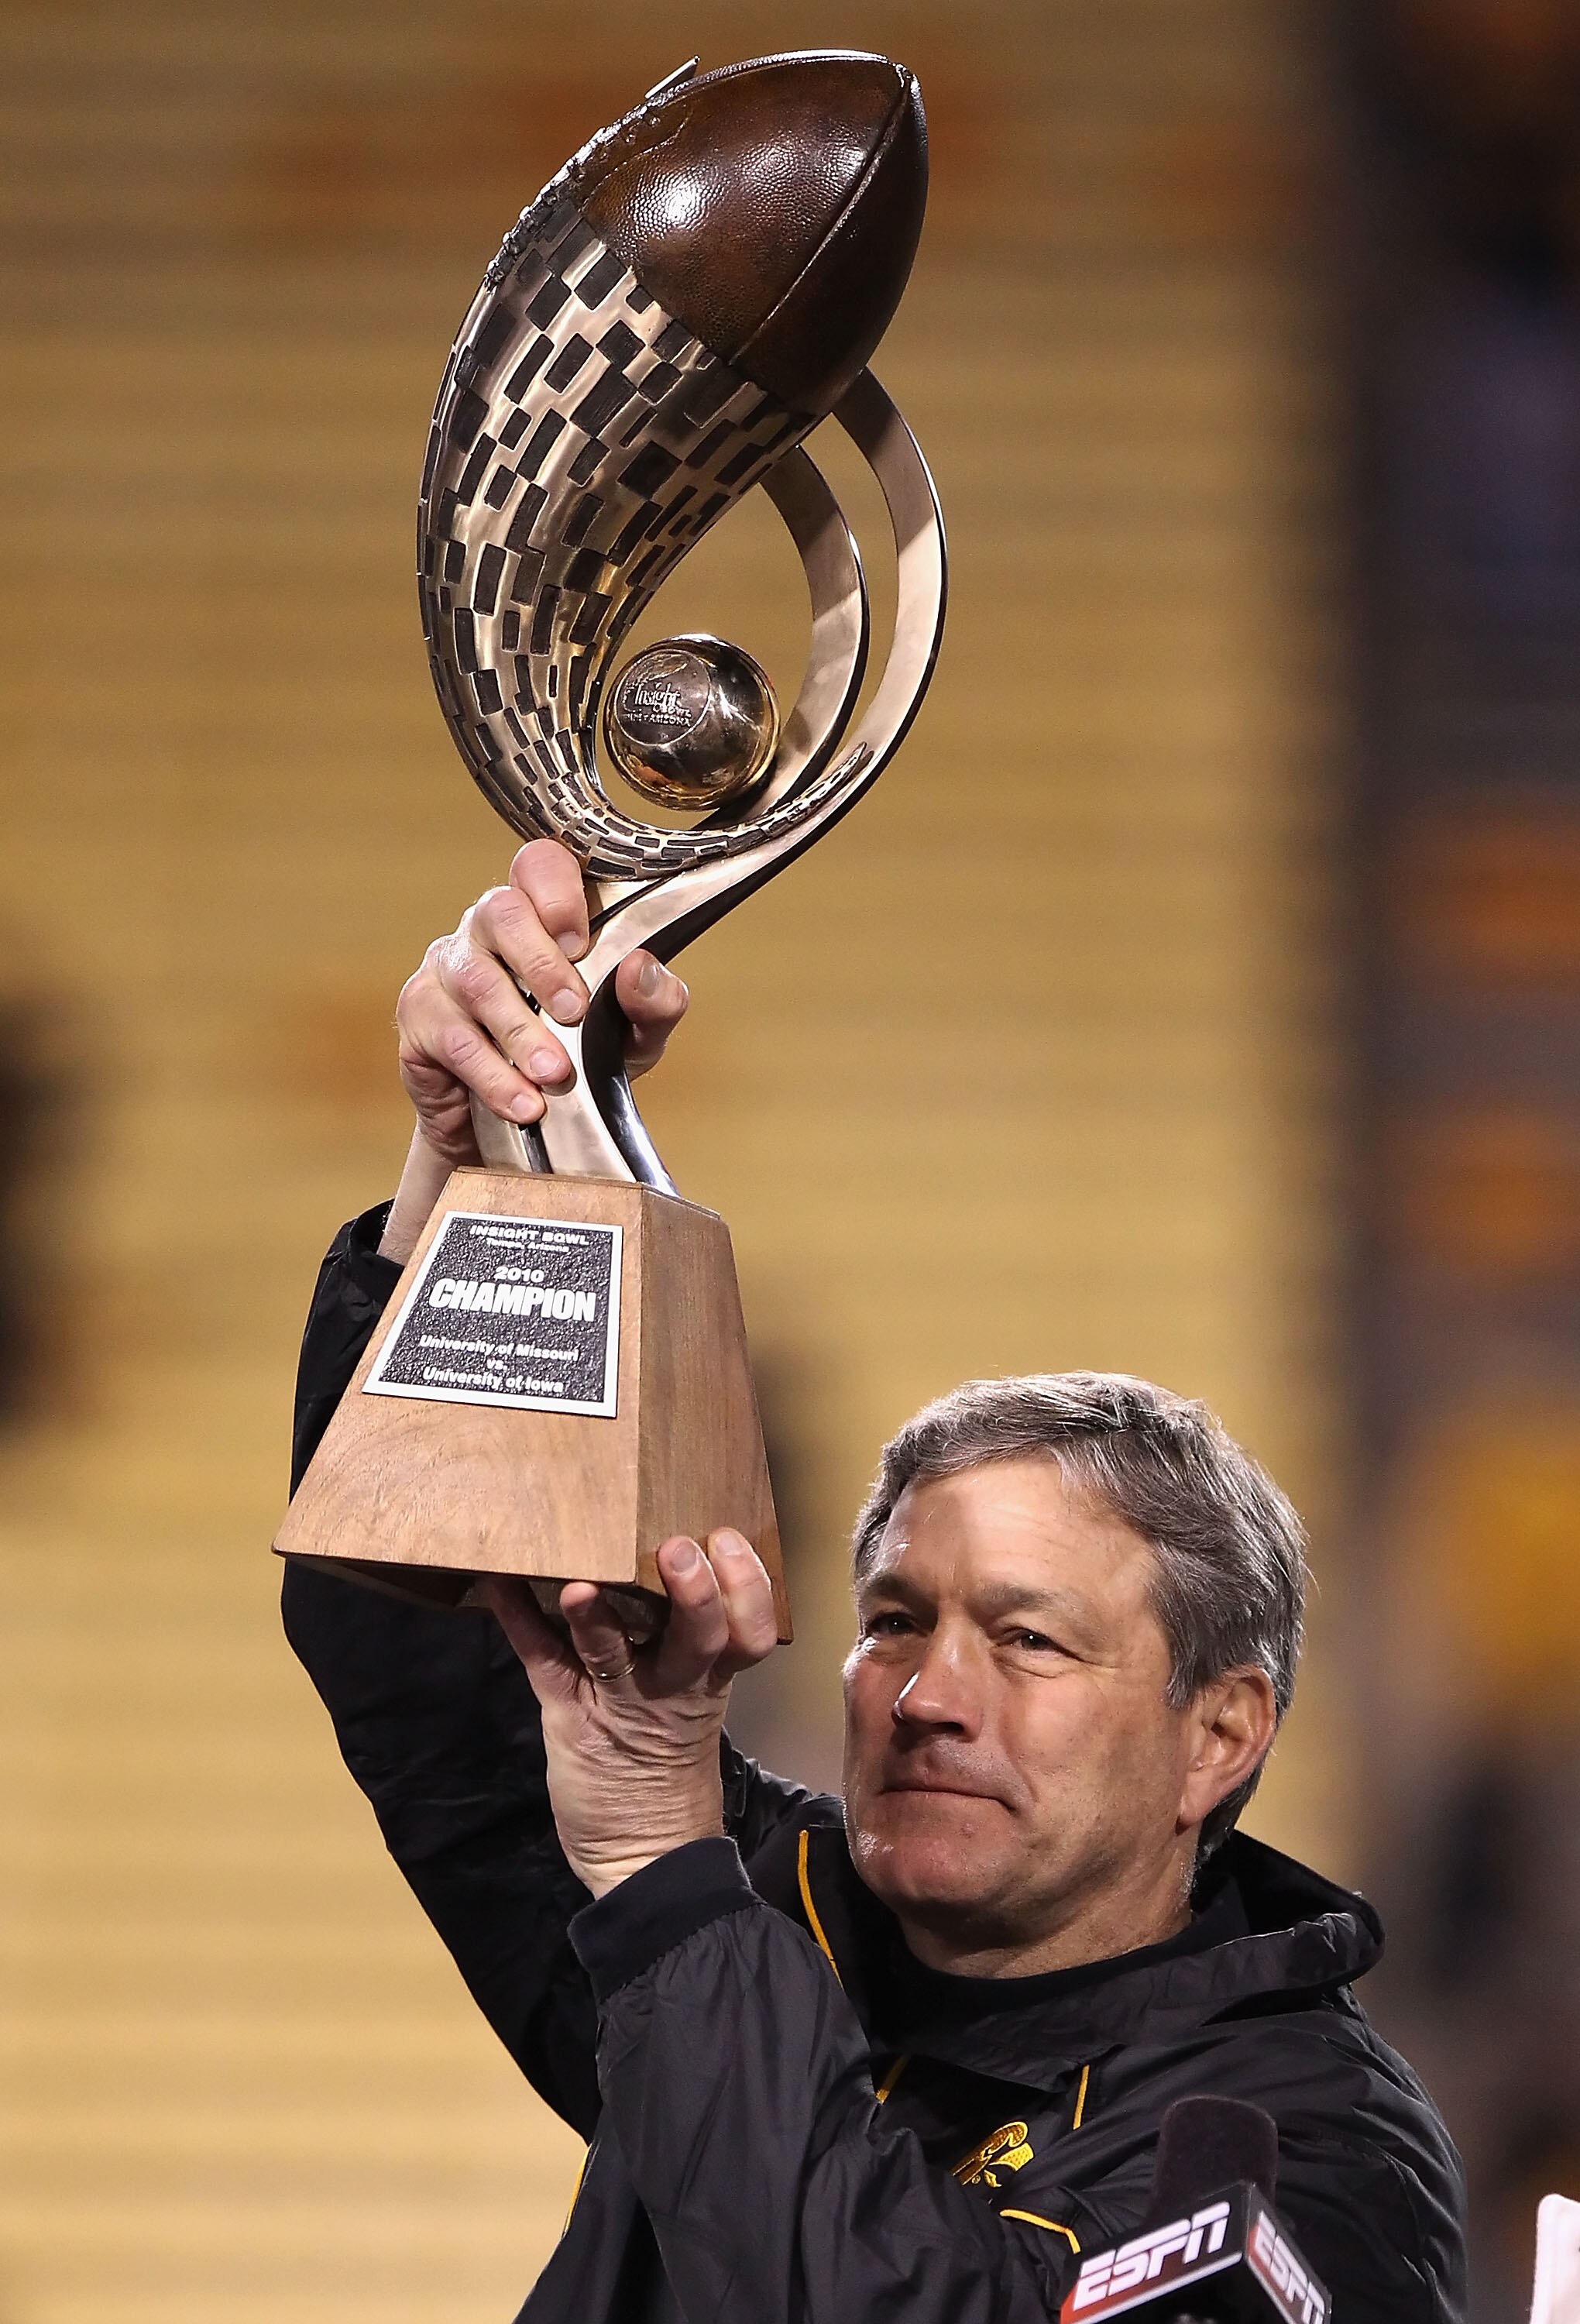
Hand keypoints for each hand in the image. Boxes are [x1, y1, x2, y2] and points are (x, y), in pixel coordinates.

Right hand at [397, 838, 688, 1169]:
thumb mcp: (634, 1036)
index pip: (539, 865)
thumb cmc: (583, 1058)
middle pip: (501, 912)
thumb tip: (641, 967)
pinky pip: (452, 1038)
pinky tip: (524, 1102)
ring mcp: (446, 968)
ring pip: (476, 981)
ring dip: (519, 1030)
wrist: (524, 1127)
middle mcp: (486, 929)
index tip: (582, 942)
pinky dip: (492, 1074)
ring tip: (554, 1073)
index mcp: (541, 914)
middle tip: (574, 1011)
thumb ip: (654, 1003)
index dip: (558, 891)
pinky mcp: (420, 1018)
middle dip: (541, 963)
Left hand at [483, 1533, 778, 1897]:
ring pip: (614, 1651)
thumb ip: (693, 1646)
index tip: (727, 1540)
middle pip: (698, 1635)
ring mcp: (619, 1703)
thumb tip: (676, 1558)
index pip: (746, 1631)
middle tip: (678, 1549)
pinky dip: (520, 1618)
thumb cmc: (669, 1770)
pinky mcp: (568, 1714)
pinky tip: (500, 1582)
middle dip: (693, 1592)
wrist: (642, 1855)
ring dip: (596, 1615)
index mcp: (709, 1680)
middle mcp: (671, 1687)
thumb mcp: (697, 1706)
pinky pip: (545, 1661)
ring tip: (582, 1584)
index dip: (745, 1586)